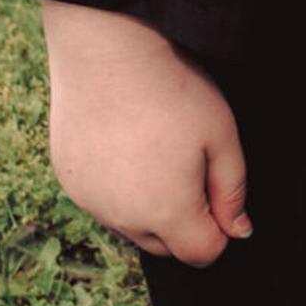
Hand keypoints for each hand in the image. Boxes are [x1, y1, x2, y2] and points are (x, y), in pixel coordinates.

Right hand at [42, 1, 252, 265]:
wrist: (106, 51)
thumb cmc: (173, 91)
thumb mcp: (222, 137)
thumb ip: (232, 191)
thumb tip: (238, 231)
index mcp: (166, 213)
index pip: (202, 254)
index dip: (220, 229)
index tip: (219, 190)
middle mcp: (122, 219)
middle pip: (164, 246)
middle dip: (185, 223)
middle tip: (191, 166)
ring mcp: (89, 200)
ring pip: (130, 226)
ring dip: (149, 208)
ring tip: (157, 151)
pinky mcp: (68, 179)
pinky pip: (101, 201)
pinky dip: (117, 188)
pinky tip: (126, 145)